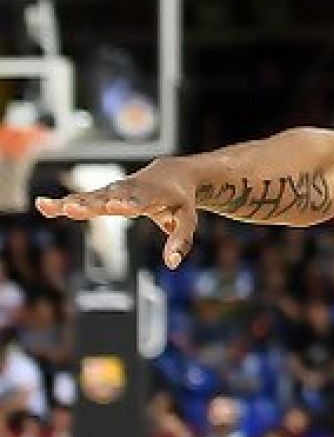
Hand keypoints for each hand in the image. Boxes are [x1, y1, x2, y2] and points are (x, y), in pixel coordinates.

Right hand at [35, 158, 198, 268]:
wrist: (171, 172)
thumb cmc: (180, 200)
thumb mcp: (187, 220)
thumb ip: (180, 240)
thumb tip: (172, 264)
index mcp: (151, 195)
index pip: (138, 200)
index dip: (128, 203)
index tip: (116, 206)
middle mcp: (128, 190)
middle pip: (107, 198)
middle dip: (92, 204)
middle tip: (74, 209)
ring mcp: (112, 191)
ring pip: (90, 197)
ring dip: (71, 203)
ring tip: (50, 208)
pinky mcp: (102, 193)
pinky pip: (81, 198)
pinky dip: (64, 202)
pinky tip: (42, 205)